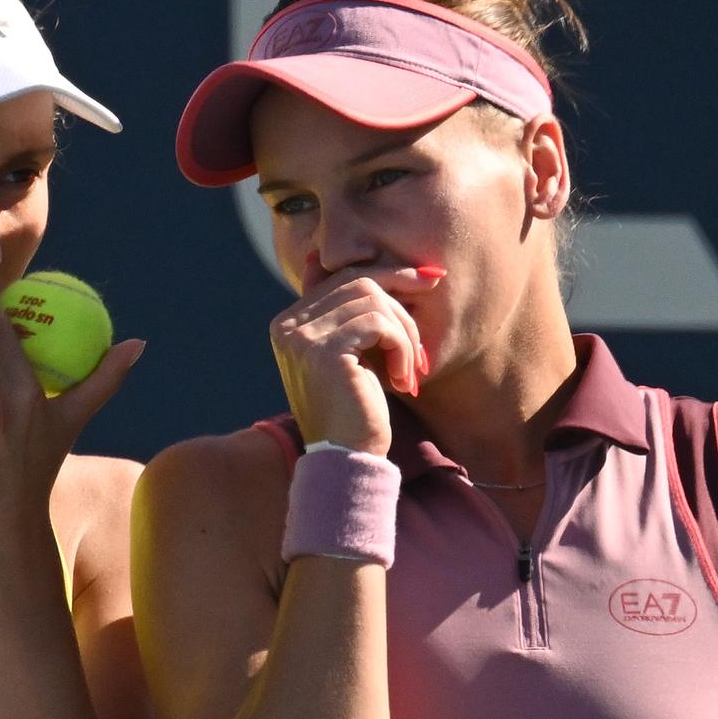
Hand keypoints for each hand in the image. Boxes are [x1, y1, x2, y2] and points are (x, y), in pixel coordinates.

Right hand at [270, 265, 442, 455]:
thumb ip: (347, 314)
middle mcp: (286, 326)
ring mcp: (301, 337)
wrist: (346, 459)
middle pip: (359, 282)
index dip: (390, 275)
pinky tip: (403, 378)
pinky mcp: (324, 351)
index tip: (431, 279)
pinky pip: (379, 324)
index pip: (342, 277)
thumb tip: (334, 259)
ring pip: (373, 300)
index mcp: (287, 323)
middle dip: (402, 305)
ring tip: (409, 369)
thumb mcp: (351, 354)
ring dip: (404, 333)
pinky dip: (401, 347)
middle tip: (422, 344)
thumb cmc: (354, 410)